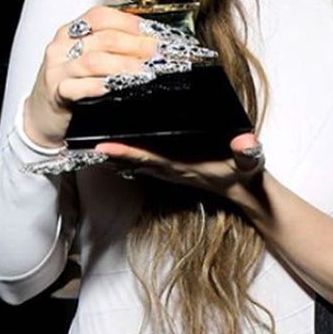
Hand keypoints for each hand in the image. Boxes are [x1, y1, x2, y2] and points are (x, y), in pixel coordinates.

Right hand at [23, 6, 157, 147]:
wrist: (41, 114)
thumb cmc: (68, 83)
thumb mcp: (84, 58)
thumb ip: (108, 47)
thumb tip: (146, 42)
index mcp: (70, 31)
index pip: (101, 16)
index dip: (129, 22)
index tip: (152, 32)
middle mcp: (62, 46)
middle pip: (104, 38)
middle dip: (135, 45)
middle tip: (155, 53)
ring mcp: (57, 69)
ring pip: (94, 61)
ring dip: (124, 65)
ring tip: (143, 71)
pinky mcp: (56, 93)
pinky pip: (79, 87)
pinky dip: (101, 86)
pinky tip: (116, 87)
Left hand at [94, 132, 265, 198]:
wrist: (246, 194)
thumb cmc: (245, 176)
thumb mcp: (250, 162)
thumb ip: (248, 153)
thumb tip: (246, 142)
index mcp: (183, 166)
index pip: (149, 157)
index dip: (126, 152)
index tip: (104, 146)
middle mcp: (171, 170)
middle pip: (133, 161)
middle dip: (110, 152)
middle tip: (82, 139)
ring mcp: (170, 171)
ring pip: (135, 163)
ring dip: (115, 155)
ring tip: (90, 141)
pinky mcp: (172, 168)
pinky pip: (144, 161)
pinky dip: (128, 154)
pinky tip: (117, 146)